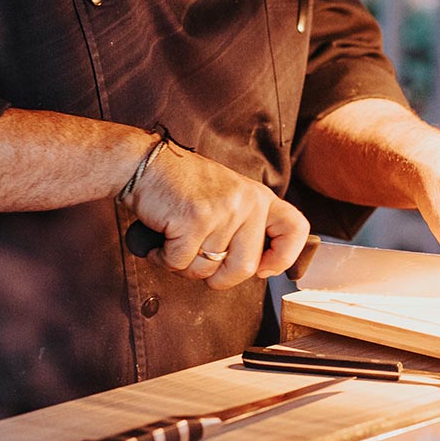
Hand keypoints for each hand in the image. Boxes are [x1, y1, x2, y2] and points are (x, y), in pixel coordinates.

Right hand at [122, 143, 309, 289]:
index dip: (284, 257)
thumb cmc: (181, 186)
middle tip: (196, 260)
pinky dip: (164, 259)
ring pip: (208, 269)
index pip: (295, 229)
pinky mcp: (196, 219)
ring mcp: (223, 210)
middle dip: (217, 277)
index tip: (264, 269)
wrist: (143, 163)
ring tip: (175, 241)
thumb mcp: (227, 198)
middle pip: (245, 268)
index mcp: (259, 197)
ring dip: (184, 266)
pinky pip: (181, 263)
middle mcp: (247, 202)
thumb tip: (259, 269)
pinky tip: (160, 241)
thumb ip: (245, 227)